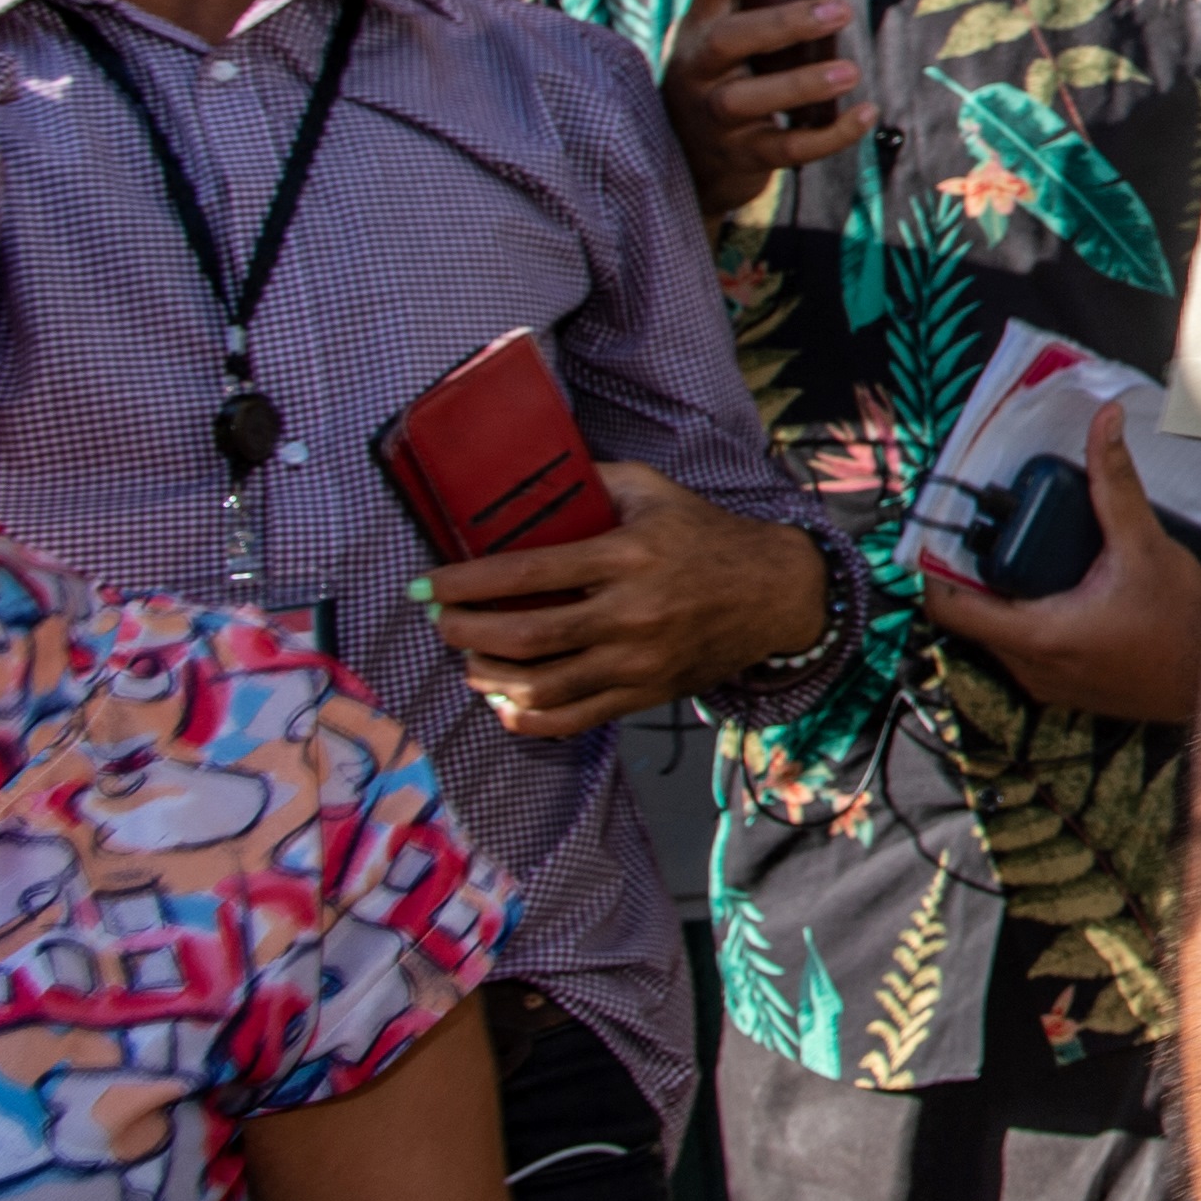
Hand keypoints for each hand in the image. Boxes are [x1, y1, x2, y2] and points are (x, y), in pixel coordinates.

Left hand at [426, 464, 832, 734]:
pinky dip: (525, 718)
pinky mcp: (646, 693)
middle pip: (525, 636)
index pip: (528, 572)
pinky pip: (571, 720)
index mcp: (628, 555)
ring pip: (540, 686)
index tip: (426, 584)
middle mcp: (632, 612)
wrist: (775, 591)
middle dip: (464, 631)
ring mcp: (639, 660)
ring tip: (469, 658)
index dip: (465, 581)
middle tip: (440, 621)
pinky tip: (503, 700)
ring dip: (488, 676)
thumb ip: (593, 482)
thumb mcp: (655, 491)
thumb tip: (526, 480)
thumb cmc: (705, 535)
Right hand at [658, 0, 867, 216]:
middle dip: (782, 22)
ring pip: (751, 98)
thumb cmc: (726, 79)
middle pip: (731, 38)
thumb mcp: (732, 33)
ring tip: (849, 72)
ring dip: (802, 83)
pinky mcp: (740, 155)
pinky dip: (827, 136)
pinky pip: (786, 148)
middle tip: (839, 10)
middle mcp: (701, 64)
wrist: (689, 167)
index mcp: (703, 20)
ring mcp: (716, 112)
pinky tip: (865, 115)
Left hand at [922, 399, 1200, 723]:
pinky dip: (1037, 619)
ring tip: (1042, 557)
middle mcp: (1033, 669)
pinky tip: (1072, 592)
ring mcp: (1050, 685)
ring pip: (1004, 634)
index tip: (946, 534)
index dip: (936, 568)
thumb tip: (1103, 425)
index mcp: (1037, 635)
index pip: (949, 609)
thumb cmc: (1186, 623)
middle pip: (976, 616)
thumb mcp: (1145, 545)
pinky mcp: (1069, 691)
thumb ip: (1115, 484)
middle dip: (985, 572)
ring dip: (1013, 597)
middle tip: (1007, 530)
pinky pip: (1031, 652)